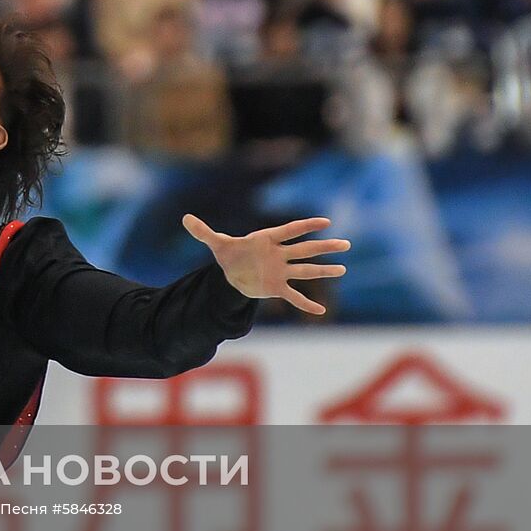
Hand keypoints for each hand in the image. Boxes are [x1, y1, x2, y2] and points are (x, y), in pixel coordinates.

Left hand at [182, 214, 349, 315]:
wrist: (232, 274)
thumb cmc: (230, 254)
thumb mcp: (216, 244)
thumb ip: (203, 232)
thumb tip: (184, 217)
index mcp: (267, 240)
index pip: (289, 231)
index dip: (306, 226)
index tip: (326, 221)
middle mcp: (278, 255)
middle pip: (304, 250)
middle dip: (323, 247)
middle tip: (345, 244)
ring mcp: (280, 272)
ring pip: (305, 271)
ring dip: (323, 271)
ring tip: (342, 269)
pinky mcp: (276, 288)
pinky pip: (294, 297)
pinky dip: (305, 304)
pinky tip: (321, 312)